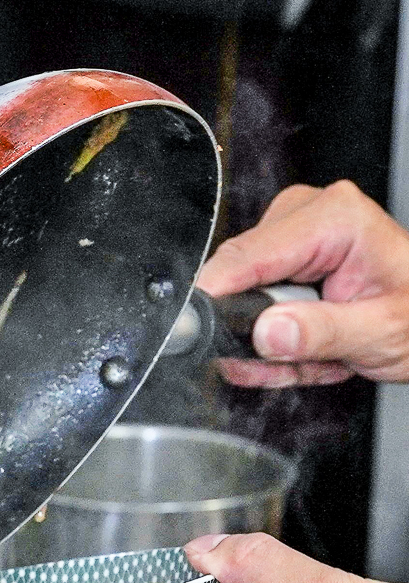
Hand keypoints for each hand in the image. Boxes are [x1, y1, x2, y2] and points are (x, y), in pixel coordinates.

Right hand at [197, 180, 408, 386]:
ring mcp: (288, 237)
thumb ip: (322, 333)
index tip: (200, 334)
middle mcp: (306, 216)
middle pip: (237, 284)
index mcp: (333, 217)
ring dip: (271, 346)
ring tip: (317, 358)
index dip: (218, 301)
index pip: (246, 257)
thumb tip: (266, 331)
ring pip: (240, 303)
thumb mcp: (382, 332)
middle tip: (298, 366)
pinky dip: (274, 340)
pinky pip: (249, 308)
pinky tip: (308, 346)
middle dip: (260, 337)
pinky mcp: (279, 260)